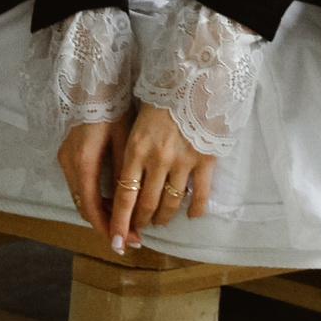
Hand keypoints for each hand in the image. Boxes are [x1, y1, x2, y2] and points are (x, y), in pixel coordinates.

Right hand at [57, 112, 140, 245]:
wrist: (91, 82)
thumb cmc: (112, 107)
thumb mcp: (126, 141)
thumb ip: (126, 174)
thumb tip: (135, 204)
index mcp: (84, 163)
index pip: (93, 208)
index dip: (108, 228)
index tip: (124, 243)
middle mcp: (70, 165)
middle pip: (85, 207)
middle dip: (106, 224)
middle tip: (130, 237)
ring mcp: (65, 160)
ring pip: (82, 198)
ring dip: (101, 212)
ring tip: (125, 221)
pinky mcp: (67, 155)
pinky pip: (80, 186)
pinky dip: (95, 198)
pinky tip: (114, 200)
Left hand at [106, 103, 214, 250]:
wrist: (192, 80)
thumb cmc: (160, 102)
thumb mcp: (135, 126)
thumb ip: (131, 156)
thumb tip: (128, 188)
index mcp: (136, 150)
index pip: (124, 196)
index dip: (119, 222)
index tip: (116, 240)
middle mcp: (157, 159)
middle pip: (147, 204)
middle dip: (141, 222)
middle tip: (139, 228)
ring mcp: (183, 161)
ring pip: (171, 204)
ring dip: (164, 218)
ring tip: (160, 220)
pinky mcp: (205, 160)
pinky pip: (201, 194)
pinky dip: (195, 209)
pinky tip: (192, 215)